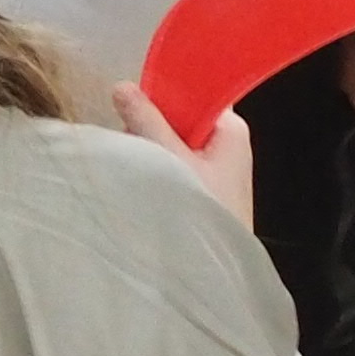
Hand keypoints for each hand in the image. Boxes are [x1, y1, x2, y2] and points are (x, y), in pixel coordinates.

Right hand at [111, 82, 254, 225]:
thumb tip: (123, 86)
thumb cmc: (205, 208)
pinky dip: (161, 167)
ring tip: (138, 164)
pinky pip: (179, 164)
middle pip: (184, 117)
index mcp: (231, 129)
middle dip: (154, 124)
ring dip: (154, 149)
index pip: (198, 93)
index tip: (137, 97)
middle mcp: (229, 144)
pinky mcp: (207, 188)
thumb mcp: (170, 159)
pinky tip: (146, 178)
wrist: (218, 269)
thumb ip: (146, 121)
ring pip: (177, 142)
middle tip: (132, 138)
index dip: (167, 92)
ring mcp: (219, 168)